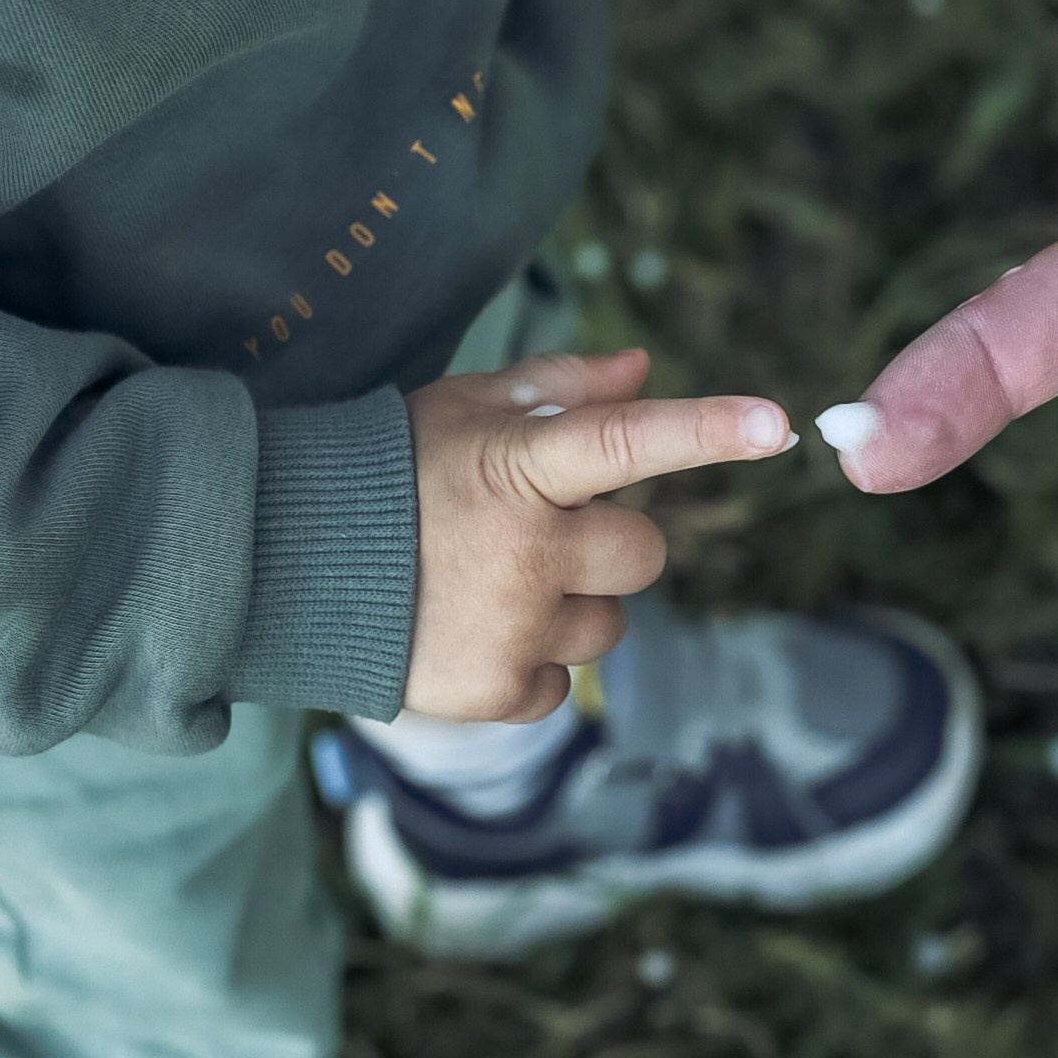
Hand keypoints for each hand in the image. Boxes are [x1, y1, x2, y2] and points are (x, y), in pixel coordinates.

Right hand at [405, 348, 793, 720]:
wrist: (279, 561)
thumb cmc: (386, 472)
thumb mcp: (467, 410)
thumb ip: (562, 389)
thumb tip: (644, 368)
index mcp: (520, 466)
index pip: (628, 441)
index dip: (707, 431)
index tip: (778, 425)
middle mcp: (525, 548)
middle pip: (641, 553)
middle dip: (605, 544)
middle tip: (535, 533)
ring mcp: (512, 626)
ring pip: (608, 625)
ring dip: (571, 606)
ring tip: (492, 585)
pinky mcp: (492, 689)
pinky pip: (562, 684)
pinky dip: (533, 665)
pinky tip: (475, 630)